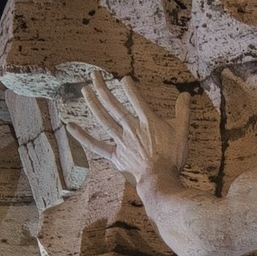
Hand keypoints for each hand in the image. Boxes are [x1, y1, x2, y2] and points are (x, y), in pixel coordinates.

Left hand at [72, 76, 188, 182]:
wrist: (160, 180)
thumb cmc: (173, 158)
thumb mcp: (182, 133)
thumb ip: (183, 113)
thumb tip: (186, 95)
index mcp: (148, 121)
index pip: (136, 98)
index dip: (129, 87)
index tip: (123, 79)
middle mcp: (131, 128)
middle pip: (113, 104)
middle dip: (103, 87)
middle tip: (94, 75)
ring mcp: (121, 141)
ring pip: (103, 119)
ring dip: (92, 103)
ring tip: (84, 90)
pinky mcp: (115, 156)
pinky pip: (96, 145)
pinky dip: (82, 136)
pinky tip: (70, 126)